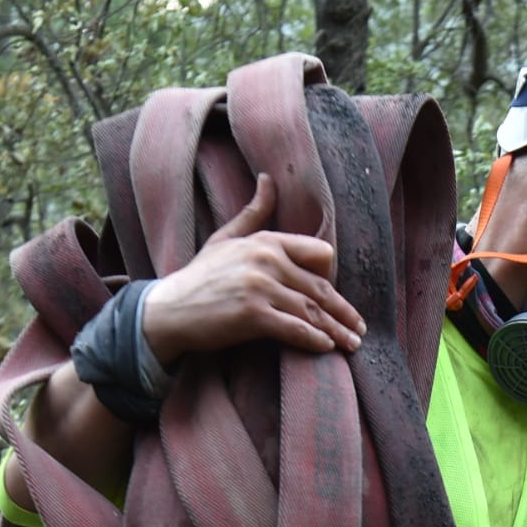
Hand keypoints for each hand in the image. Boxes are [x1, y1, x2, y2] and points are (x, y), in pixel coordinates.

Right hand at [142, 173, 366, 361]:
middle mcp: (267, 260)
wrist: (167, 311)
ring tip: (350, 345)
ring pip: (311, 311)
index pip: (321, 253)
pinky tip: (326, 348)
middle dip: (343, 312)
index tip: (338, 299)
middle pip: (321, 287)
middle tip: (359, 330)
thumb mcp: (226, 238)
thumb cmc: (199, 277)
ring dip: (335, 331)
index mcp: (266, 241)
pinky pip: (294, 329)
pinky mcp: (252, 315)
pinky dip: (313, 340)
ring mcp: (260, 287)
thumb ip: (254, 213)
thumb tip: (268, 179)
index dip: (332, 277)